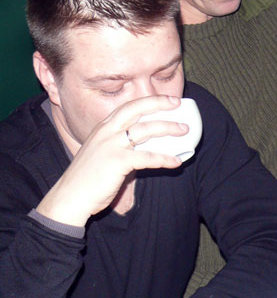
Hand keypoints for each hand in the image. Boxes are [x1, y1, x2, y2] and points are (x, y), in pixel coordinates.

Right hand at [36, 96, 189, 226]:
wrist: (70, 198)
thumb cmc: (88, 178)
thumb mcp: (103, 154)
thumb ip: (123, 147)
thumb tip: (150, 148)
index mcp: (102, 128)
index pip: (128, 106)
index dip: (149, 101)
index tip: (168, 100)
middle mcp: (106, 132)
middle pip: (136, 109)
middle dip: (159, 103)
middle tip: (178, 104)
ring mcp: (111, 145)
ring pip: (145, 129)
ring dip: (168, 128)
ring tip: (185, 130)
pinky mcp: (117, 162)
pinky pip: (147, 157)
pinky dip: (164, 158)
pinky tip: (176, 162)